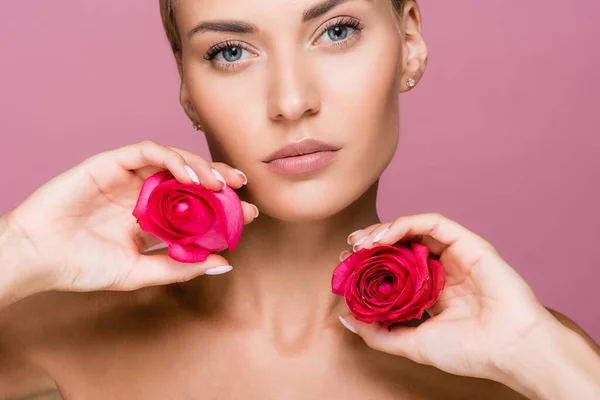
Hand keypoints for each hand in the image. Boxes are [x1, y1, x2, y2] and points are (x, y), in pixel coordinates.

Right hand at [3, 140, 257, 293]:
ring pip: (174, 159)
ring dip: (200, 167)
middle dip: (220, 178)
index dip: (224, 206)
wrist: (37, 257)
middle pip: (191, 177)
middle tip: (242, 187)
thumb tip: (224, 264)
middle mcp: (144, 193)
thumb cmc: (82, 266)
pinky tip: (189, 177)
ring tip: (220, 184)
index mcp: (152, 217)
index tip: (249, 213)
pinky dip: (172, 159)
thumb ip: (179, 267)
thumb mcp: (139, 272)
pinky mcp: (111, 162)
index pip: (196, 205)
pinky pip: (148, 151)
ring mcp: (128, 176)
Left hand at [340, 213, 557, 380]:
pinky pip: (433, 223)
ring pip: (414, 230)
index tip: (347, 266)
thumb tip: (346, 318)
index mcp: (432, 292)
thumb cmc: (468, 351)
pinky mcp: (468, 243)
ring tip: (362, 242)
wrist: (509, 349)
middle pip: (402, 246)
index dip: (370, 263)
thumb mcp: (412, 344)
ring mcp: (456, 255)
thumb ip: (378, 333)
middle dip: (372, 243)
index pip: (395, 268)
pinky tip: (385, 236)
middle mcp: (443, 270)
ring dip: (385, 230)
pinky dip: (406, 224)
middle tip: (350, 248)